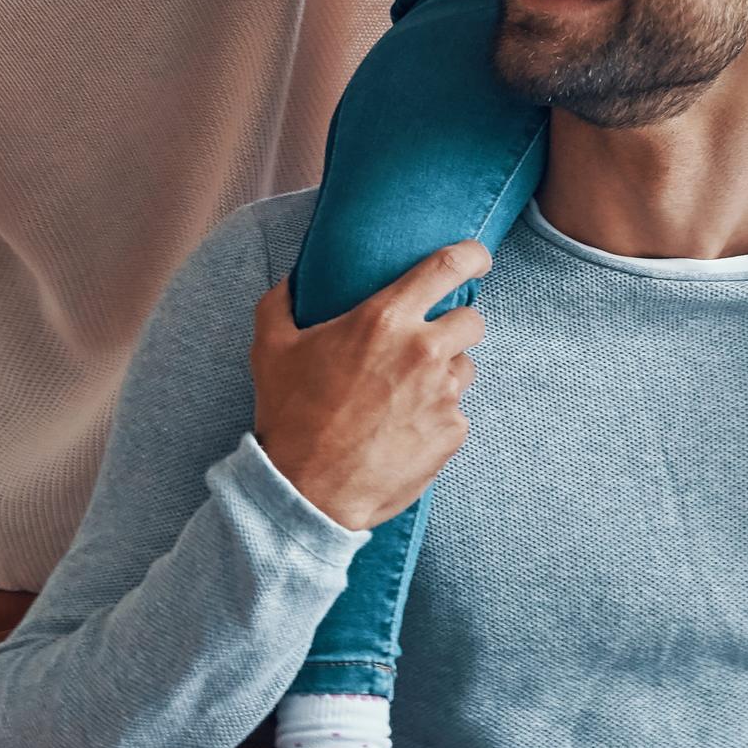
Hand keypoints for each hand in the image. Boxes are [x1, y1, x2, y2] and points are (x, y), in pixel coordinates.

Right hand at [250, 241, 490, 530]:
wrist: (307, 492)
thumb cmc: (290, 416)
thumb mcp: (271, 349)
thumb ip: (280, 303)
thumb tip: (290, 279)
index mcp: (384, 319)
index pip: (448, 267)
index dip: (472, 256)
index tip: (477, 258)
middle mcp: (423, 351)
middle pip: (473, 320)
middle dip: (456, 327)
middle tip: (428, 343)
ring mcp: (443, 394)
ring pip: (466, 368)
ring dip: (446, 375)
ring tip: (406, 395)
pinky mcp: (452, 432)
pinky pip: (457, 413)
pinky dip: (437, 417)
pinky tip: (404, 430)